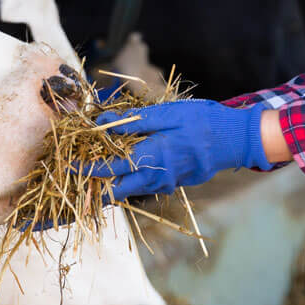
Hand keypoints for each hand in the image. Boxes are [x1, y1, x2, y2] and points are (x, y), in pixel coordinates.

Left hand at [83, 98, 273, 201]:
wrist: (237, 139)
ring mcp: (168, 184)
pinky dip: (137, 178)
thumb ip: (133, 121)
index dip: (85, 169)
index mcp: (151, 157)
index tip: (67, 165)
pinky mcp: (177, 183)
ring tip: (104, 165)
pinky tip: (136, 161)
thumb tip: (101, 123)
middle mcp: (157, 177)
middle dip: (98, 186)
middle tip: (84, 172)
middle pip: (117, 191)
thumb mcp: (167, 114)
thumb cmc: (203, 120)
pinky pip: (150, 185)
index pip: (108, 169)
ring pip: (133, 190)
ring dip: (117, 182)